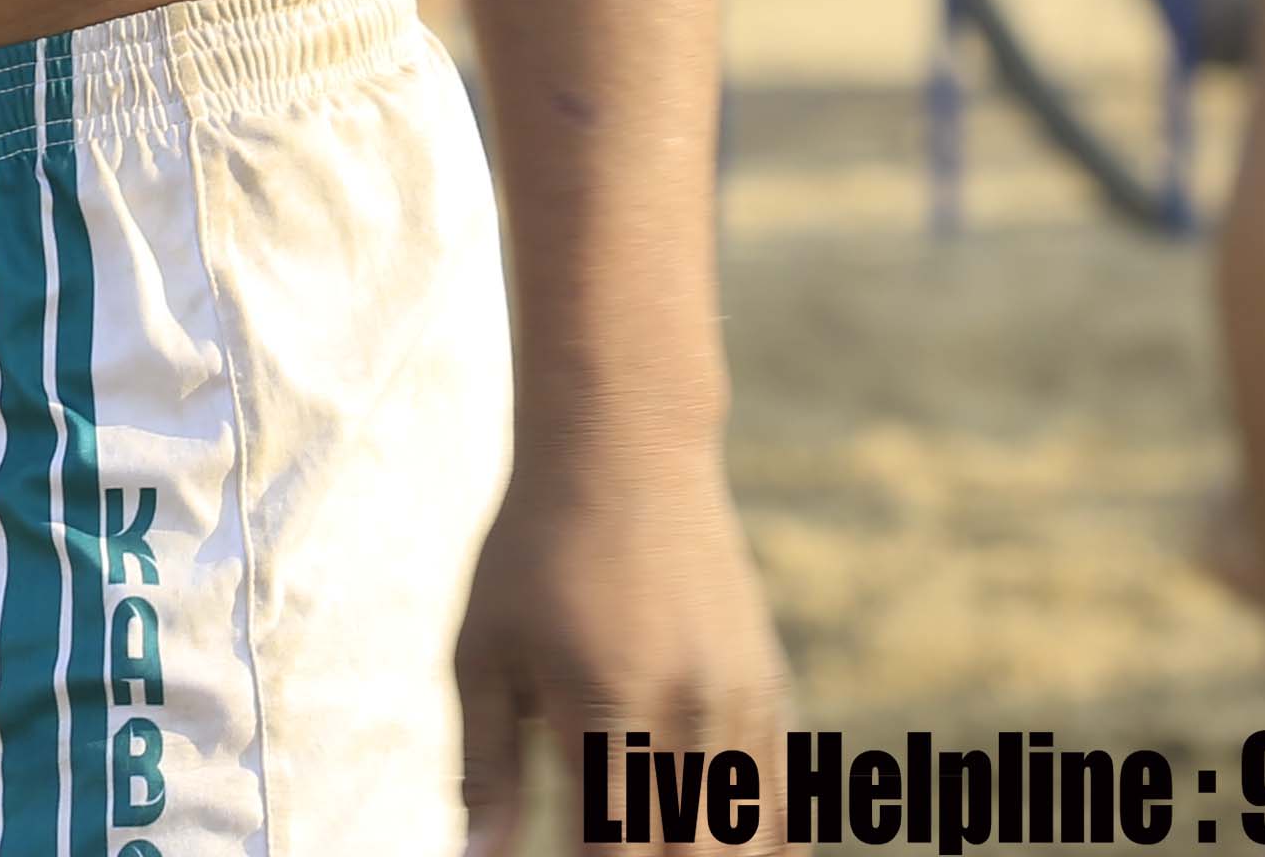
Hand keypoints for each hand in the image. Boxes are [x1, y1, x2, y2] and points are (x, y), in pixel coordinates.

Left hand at [453, 439, 789, 851]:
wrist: (625, 448)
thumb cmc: (533, 554)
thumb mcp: (484, 652)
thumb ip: (487, 767)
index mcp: (608, 707)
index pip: (617, 856)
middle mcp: (689, 711)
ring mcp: (741, 701)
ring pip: (747, 841)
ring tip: (666, 854)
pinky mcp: (769, 687)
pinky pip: (780, 799)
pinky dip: (760, 847)